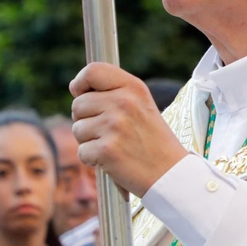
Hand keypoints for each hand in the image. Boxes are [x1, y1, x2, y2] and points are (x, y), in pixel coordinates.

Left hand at [69, 63, 187, 198]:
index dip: (80, 82)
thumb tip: (76, 89)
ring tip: (114, 146)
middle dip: (86, 119)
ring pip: (77, 128)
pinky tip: (112, 161)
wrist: (170, 174)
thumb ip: (114, 93)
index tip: (80, 93)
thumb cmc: (152, 141)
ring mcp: (114, 126)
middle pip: (78, 104)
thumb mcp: (142, 105)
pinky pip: (82, 151)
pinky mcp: (106, 150)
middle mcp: (124, 103)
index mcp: (134, 88)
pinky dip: (92, 159)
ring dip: (89, 141)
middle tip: (109, 132)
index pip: (93, 71)